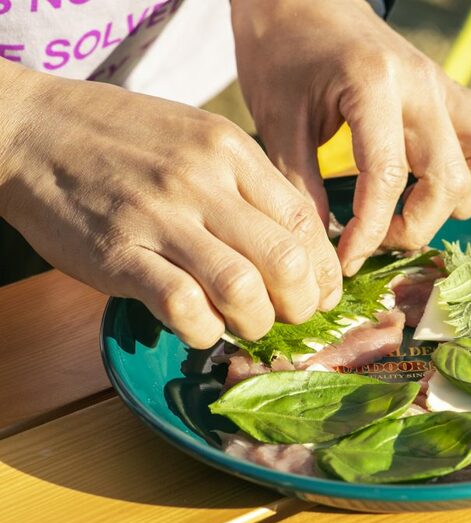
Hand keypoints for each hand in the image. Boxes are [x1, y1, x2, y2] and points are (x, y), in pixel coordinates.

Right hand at [0, 64, 341, 347]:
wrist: (30, 129)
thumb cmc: (123, 138)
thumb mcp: (199, 137)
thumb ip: (249, 183)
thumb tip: (299, 241)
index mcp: (230, 150)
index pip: (304, 219)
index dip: (324, 268)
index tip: (323, 292)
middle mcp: (202, 180)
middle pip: (285, 259)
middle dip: (303, 303)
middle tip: (294, 317)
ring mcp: (158, 216)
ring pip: (241, 287)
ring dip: (257, 321)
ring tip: (250, 325)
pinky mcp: (118, 253)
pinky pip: (182, 306)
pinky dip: (204, 330)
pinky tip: (203, 328)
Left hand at [231, 0, 470, 275]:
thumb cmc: (282, 51)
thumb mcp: (277, 119)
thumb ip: (300, 184)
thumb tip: (321, 246)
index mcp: (373, 83)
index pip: (386, 178)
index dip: (369, 232)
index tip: (346, 257)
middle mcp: (424, 83)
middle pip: (450, 178)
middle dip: (416, 225)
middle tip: (378, 236)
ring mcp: (447, 85)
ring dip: (459, 197)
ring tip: (414, 208)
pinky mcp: (455, 89)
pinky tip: (442, 173)